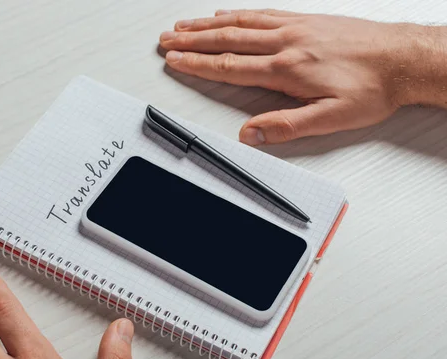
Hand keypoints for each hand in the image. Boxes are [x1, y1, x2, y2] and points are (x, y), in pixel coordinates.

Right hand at [160, 9, 446, 144]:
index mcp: (287, 69)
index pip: (230, 67)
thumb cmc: (371, 88)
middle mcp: (286, 42)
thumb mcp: (331, 119)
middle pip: (228, 40)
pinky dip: (238, 13)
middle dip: (192, 40)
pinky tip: (226, 14)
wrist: (402, 58)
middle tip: (168, 39)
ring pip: (241, 23)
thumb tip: (251, 134)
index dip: (198, 64)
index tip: (176, 61)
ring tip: (185, 25)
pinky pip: (263, 12)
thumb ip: (287, 127)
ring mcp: (294, 27)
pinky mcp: (305, 19)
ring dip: (208, 24)